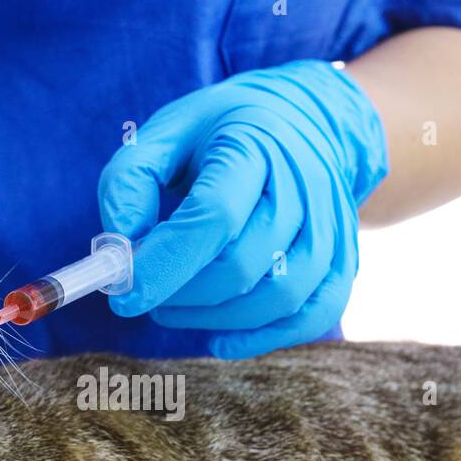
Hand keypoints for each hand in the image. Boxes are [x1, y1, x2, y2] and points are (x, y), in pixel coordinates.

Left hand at [97, 59, 388, 357]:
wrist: (308, 120)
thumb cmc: (224, 131)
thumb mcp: (168, 132)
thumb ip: (130, 181)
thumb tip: (117, 249)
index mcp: (254, 145)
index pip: (214, 216)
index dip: (166, 263)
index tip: (123, 294)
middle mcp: (303, 185)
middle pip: (243, 264)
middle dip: (182, 293)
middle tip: (145, 292)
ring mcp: (331, 225)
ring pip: (280, 296)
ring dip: (215, 318)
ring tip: (173, 308)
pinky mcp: (342, 257)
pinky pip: (315, 313)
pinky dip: (266, 338)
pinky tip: (221, 340)